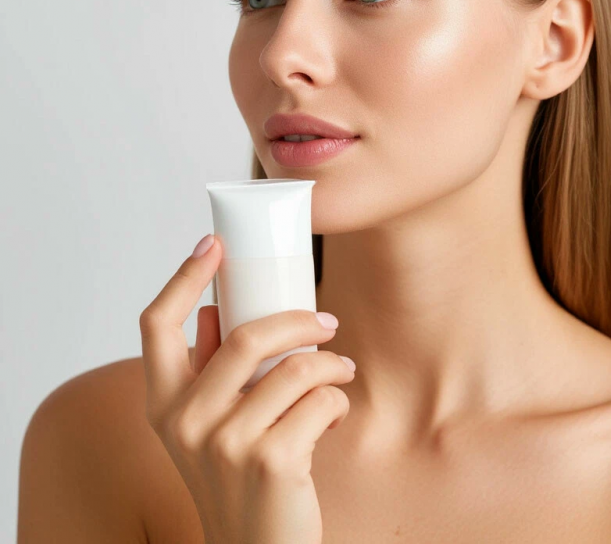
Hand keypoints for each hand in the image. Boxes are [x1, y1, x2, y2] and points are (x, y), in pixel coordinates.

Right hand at [139, 234, 355, 543]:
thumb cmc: (241, 479)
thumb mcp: (212, 425)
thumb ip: (210, 371)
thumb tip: (213, 309)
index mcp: (163, 405)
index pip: (156, 325)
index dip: (182, 277)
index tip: (212, 243)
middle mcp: (184, 423)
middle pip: (244, 335)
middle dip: (298, 320)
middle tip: (326, 321)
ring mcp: (225, 444)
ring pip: (295, 367)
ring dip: (330, 364)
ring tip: (341, 373)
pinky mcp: (271, 461)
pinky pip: (321, 399)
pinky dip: (338, 400)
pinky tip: (334, 417)